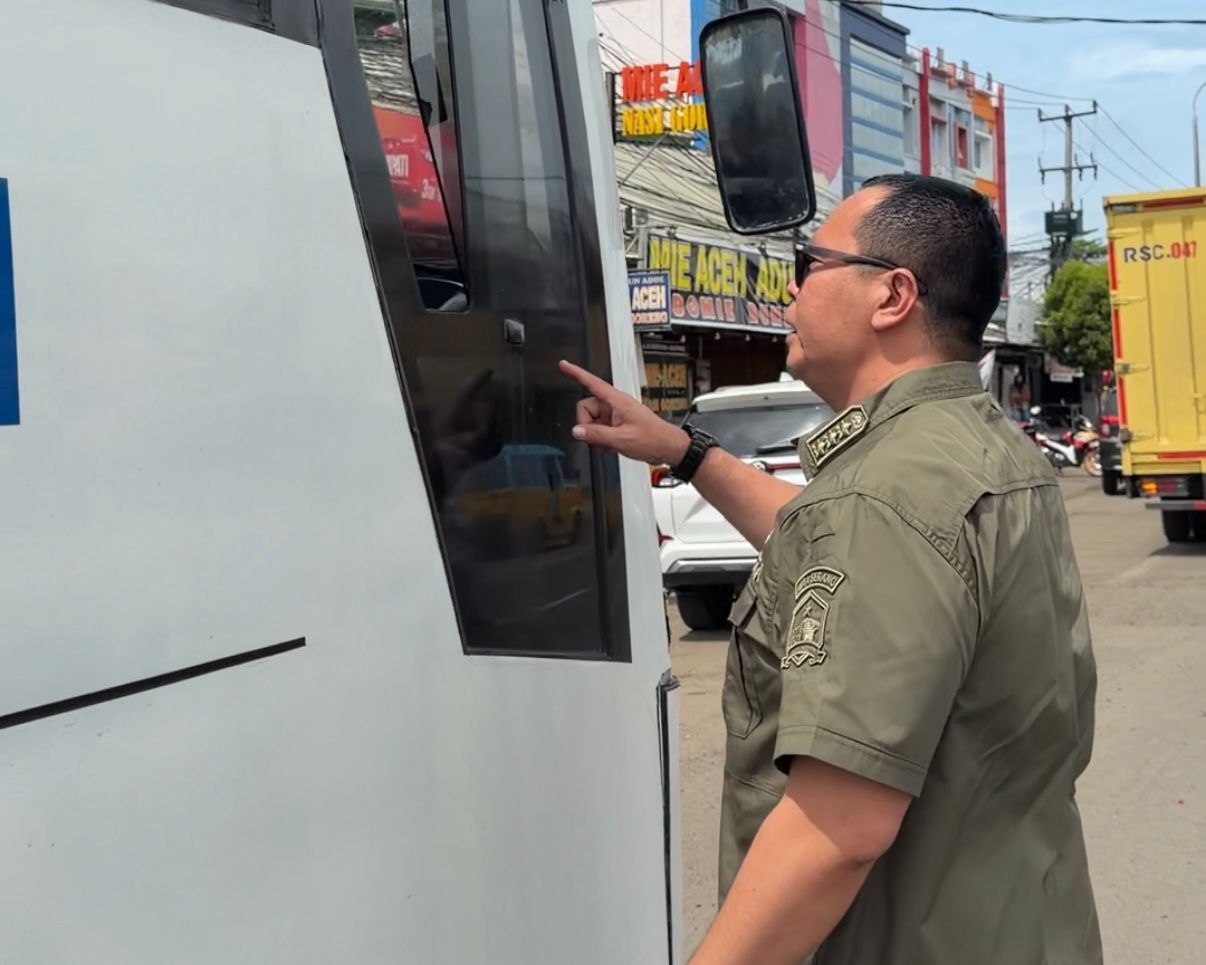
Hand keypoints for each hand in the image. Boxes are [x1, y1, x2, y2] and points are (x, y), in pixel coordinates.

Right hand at [560, 360, 689, 466]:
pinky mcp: (617, 425)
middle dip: (587, 426)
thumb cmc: (653, 438)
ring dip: (595, 436)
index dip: (576, 373)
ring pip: (592, 422)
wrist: (668, 448)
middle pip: (586, 408)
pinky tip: (612, 446)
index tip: (563, 365)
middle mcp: (614, 405)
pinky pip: (599, 430)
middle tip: (599, 438)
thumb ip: (596, 435)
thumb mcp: (621, 439)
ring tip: (610, 444)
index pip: (592, 382)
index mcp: (616, 401)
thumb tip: (577, 431)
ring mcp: (615, 415)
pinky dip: (602, 440)